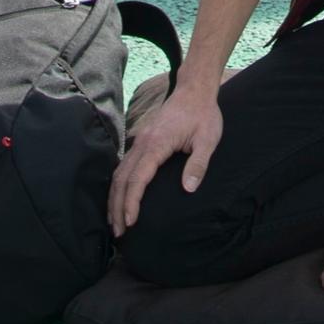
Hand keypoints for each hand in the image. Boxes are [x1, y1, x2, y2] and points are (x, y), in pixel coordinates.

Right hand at [111, 78, 224, 232]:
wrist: (194, 91)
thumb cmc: (203, 115)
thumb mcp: (208, 139)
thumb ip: (198, 164)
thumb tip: (188, 189)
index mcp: (157, 143)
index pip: (138, 178)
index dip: (132, 202)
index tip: (130, 222)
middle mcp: (143, 142)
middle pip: (122, 179)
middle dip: (117, 206)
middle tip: (119, 232)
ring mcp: (139, 141)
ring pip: (119, 173)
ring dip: (114, 198)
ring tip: (114, 221)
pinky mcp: (141, 141)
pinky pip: (123, 165)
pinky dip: (118, 185)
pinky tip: (119, 198)